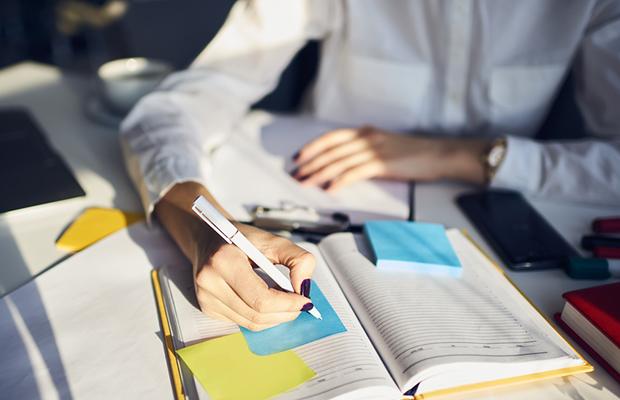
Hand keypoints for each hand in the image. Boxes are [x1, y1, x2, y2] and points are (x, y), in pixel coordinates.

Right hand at [154, 182, 314, 331]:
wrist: (207, 237)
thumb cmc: (239, 238)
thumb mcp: (272, 239)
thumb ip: (297, 259)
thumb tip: (304, 287)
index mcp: (224, 261)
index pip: (261, 299)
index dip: (288, 304)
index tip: (305, 300)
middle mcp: (210, 282)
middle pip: (257, 315)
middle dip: (285, 313)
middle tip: (300, 303)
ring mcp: (206, 298)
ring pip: (251, 323)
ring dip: (275, 317)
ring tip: (286, 301)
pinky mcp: (208, 308)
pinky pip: (242, 322)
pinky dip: (261, 316)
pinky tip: (266, 301)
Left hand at [291, 126, 489, 190]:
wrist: (440, 153)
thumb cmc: (415, 152)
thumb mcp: (387, 143)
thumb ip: (368, 146)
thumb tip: (350, 154)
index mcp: (366, 132)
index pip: (331, 138)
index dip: (312, 147)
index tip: (297, 157)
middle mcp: (367, 138)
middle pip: (330, 150)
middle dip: (309, 163)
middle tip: (295, 174)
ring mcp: (374, 150)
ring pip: (339, 161)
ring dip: (319, 173)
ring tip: (306, 182)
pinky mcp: (383, 163)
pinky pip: (355, 172)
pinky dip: (340, 180)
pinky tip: (330, 189)